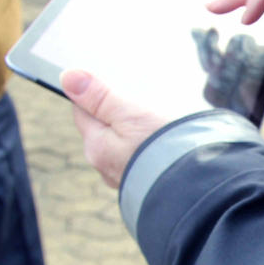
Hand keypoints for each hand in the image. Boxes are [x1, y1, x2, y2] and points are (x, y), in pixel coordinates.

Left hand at [60, 70, 168, 188]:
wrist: (195, 187)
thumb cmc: (164, 148)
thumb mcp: (131, 113)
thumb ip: (100, 96)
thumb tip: (68, 78)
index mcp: (96, 146)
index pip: (82, 110)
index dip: (99, 95)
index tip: (122, 91)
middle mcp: (105, 165)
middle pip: (104, 128)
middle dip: (120, 114)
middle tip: (146, 108)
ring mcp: (125, 178)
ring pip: (123, 144)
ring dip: (137, 132)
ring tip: (160, 127)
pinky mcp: (145, 184)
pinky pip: (140, 159)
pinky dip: (149, 149)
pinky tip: (166, 146)